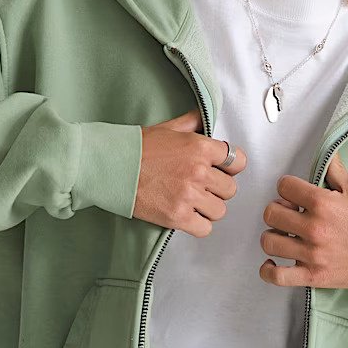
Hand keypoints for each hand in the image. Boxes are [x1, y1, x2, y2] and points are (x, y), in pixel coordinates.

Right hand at [134, 109, 246, 235]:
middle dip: (218, 189)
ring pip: (220, 210)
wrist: (109, 166)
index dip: (230, 168)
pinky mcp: (177, 216)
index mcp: (200, 148)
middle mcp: (199, 171)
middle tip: (201, 188)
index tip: (220, 171)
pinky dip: (198, 225)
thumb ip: (192, 123)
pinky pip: (205, 228)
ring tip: (192, 203)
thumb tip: (205, 119)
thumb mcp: (169, 128)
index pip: (237, 162)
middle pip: (230, 189)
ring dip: (208, 209)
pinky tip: (187, 216)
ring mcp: (189, 195)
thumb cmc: (136, 147)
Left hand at [258, 150, 347, 287]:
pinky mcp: (313, 276)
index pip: (284, 186)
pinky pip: (277, 276)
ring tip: (286, 235)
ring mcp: (312, 254)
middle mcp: (314, 228)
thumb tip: (329, 152)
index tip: (295, 194)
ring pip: (269, 241)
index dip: (288, 188)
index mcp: (323, 203)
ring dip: (274, 236)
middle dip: (278, 210)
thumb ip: (335, 171)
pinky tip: (273, 261)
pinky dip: (268, 270)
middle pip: (271, 213)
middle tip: (290, 213)